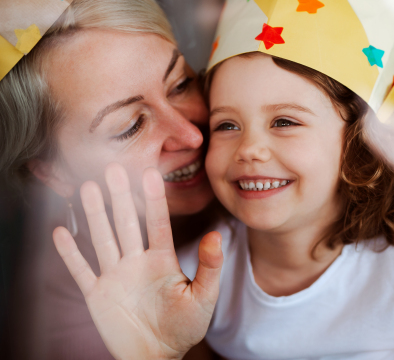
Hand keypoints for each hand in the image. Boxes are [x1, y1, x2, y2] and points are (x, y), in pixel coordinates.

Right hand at [53, 163, 222, 359]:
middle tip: (114, 168)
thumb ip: (210, 266)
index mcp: (163, 259)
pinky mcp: (97, 294)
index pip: (157, 223)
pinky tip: (61, 231)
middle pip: (126, 223)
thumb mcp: (204, 296)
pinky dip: (70, 253)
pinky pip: (81, 270)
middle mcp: (137, 261)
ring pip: (103, 238)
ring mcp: (116, 275)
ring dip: (95, 214)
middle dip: (120, 197)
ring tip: (89, 187)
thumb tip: (215, 236)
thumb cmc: (184, 326)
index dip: (153, 199)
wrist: (157, 354)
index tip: (150, 173)